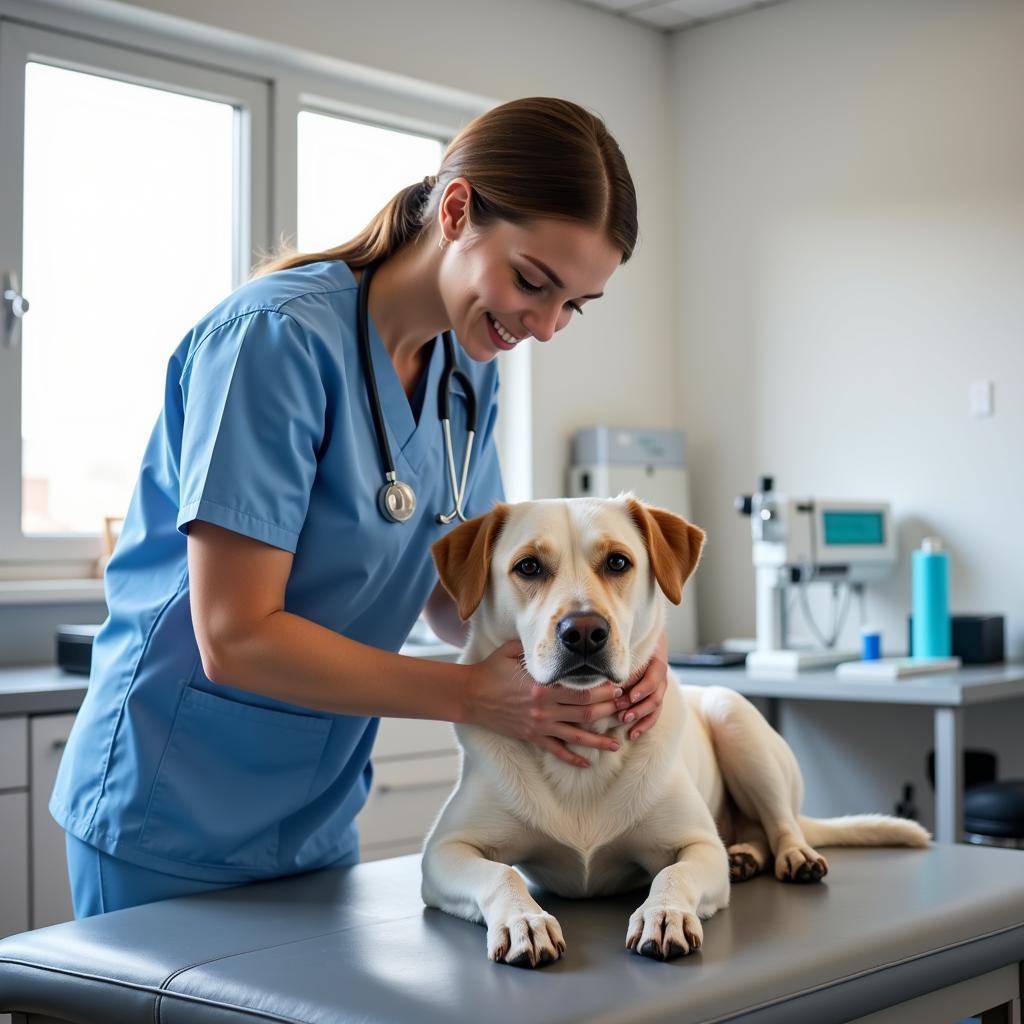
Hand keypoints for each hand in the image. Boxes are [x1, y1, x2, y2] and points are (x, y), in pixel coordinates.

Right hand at [465, 641, 624, 768]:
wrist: (469, 696)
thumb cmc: (491, 670)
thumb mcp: (512, 651)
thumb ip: (535, 648)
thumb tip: (555, 638)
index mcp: (542, 687)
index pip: (581, 691)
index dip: (602, 690)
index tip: (617, 687)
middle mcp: (544, 709)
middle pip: (585, 713)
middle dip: (608, 711)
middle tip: (624, 709)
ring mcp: (539, 726)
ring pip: (576, 736)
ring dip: (598, 741)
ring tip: (616, 744)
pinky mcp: (532, 737)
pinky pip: (556, 750)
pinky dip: (572, 758)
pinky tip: (587, 763)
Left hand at [615, 631, 668, 740]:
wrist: (646, 640)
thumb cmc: (632, 642)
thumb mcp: (628, 647)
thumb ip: (619, 660)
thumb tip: (603, 675)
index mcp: (657, 661)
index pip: (652, 678)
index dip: (640, 688)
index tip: (628, 696)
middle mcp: (660, 676)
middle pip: (654, 694)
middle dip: (638, 706)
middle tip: (621, 714)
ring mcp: (660, 688)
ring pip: (655, 706)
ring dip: (640, 715)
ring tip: (624, 721)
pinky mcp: (655, 697)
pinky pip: (654, 714)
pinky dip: (644, 724)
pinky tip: (632, 734)